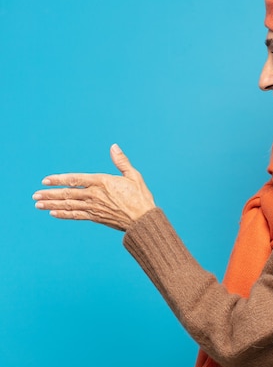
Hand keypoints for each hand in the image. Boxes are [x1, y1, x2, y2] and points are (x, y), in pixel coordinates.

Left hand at [33, 144, 156, 230]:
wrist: (143, 219)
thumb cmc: (140, 197)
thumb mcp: (133, 175)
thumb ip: (121, 161)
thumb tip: (114, 147)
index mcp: (102, 182)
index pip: (75, 179)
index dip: (59, 179)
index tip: (46, 180)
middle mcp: (95, 195)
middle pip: (68, 193)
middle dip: (50, 194)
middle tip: (35, 195)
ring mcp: (94, 207)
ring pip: (69, 205)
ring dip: (52, 204)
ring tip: (38, 204)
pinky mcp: (96, 217)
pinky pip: (76, 215)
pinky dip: (64, 214)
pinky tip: (53, 213)